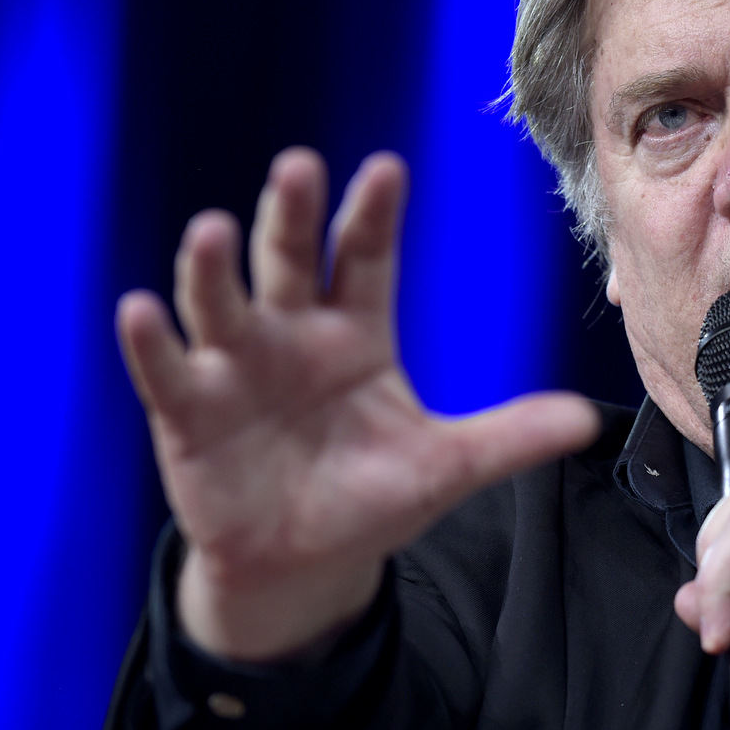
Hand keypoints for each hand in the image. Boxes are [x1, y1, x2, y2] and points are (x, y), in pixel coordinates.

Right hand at [116, 147, 598, 660]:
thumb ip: (509, 438)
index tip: (386, 168)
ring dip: (212, 268)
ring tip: (213, 230)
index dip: (372, 214)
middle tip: (299, 168)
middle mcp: (291, 332)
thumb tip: (588, 422)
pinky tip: (142, 309)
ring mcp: (235, 367)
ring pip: (221, 302)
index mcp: (356, 331)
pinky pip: (168, 371)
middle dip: (292, 216)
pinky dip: (152, 342)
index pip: (365, 258)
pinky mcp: (188, 412)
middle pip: (289, 261)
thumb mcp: (445, 467)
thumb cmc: (370, 498)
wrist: (301, 561)